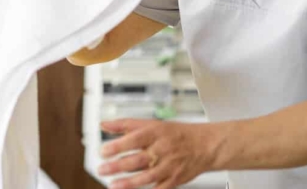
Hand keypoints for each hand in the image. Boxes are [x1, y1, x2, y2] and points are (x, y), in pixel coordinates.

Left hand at [98, 119, 217, 188]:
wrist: (205, 145)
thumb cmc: (176, 134)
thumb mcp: (151, 124)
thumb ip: (126, 125)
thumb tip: (104, 125)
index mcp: (156, 133)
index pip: (134, 139)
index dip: (118, 146)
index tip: (103, 151)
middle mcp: (162, 149)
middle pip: (138, 159)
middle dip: (118, 166)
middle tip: (102, 169)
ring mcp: (169, 166)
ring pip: (148, 176)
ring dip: (129, 183)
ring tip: (113, 185)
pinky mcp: (175, 180)